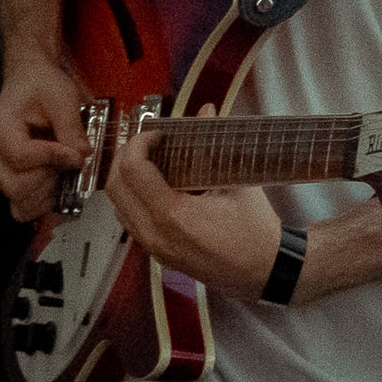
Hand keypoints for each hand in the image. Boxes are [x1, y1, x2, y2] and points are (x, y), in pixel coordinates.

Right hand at [0, 51, 90, 222]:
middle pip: (17, 187)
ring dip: (49, 192)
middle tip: (68, 161)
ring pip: (20, 201)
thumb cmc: (42, 86)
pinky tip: (56, 181)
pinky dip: (43, 200)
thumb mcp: (63, 98)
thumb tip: (80, 158)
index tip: (75, 153)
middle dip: (51, 179)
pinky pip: (22, 206)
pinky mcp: (9, 179)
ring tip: (62, 169)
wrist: (32, 82)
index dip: (53, 159)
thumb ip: (72, 129)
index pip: (21, 157)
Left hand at [104, 126, 284, 299]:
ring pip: (118, 207)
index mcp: (173, 216)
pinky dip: (134, 200)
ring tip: (146, 163)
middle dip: (125, 158)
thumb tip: (206, 112)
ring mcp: (155, 248)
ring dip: (125, 180)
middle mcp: (157, 235)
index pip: (133, 171)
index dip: (139, 144)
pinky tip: (155, 188)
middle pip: (115, 188)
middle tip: (144, 144)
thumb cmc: (256, 233)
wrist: (265, 269)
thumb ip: (215, 144)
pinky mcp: (159, 255)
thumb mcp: (237, 182)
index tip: (154, 134)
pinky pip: (131, 223)